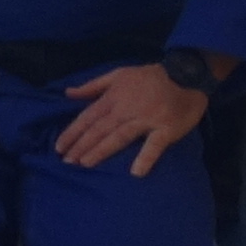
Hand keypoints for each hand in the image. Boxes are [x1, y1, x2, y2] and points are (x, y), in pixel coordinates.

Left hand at [52, 60, 209, 174]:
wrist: (187, 72)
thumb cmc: (150, 77)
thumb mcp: (118, 75)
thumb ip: (93, 86)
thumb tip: (68, 93)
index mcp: (114, 97)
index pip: (88, 117)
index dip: (73, 132)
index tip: (59, 148)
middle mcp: (126, 109)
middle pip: (100, 129)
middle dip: (81, 145)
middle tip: (66, 162)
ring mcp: (147, 120)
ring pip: (120, 136)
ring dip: (102, 150)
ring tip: (86, 164)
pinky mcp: (167, 129)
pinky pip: (155, 145)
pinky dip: (146, 157)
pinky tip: (136, 172)